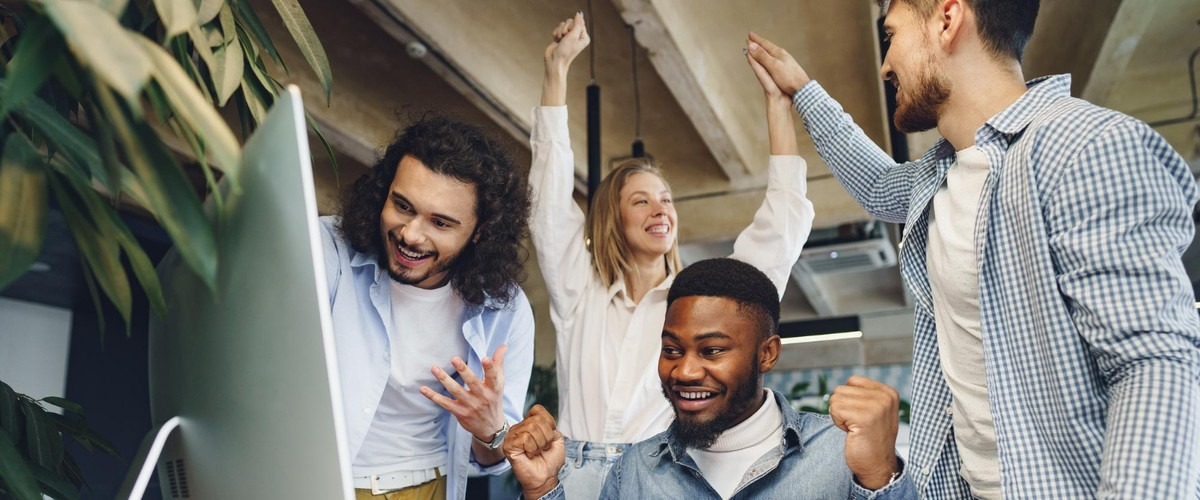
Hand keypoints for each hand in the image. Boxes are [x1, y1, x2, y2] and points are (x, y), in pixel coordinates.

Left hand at [420, 345, 507, 442]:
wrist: (491, 427)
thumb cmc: (494, 399)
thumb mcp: (499, 383)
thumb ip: (498, 363)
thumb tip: (503, 346)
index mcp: (494, 387)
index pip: (493, 376)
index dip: (490, 367)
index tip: (485, 358)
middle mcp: (482, 396)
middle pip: (472, 382)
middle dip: (463, 370)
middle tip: (454, 358)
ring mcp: (470, 405)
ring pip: (455, 391)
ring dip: (444, 379)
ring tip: (434, 368)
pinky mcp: (459, 412)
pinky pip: (444, 403)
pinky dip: (433, 396)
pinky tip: (423, 389)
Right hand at [504, 405, 564, 498]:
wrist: (545, 477)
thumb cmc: (550, 460)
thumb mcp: (557, 438)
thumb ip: (550, 424)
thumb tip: (541, 418)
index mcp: (529, 424)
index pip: (537, 410)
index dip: (548, 423)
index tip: (549, 438)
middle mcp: (519, 428)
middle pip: (537, 420)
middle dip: (546, 436)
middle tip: (542, 448)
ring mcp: (512, 436)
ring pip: (531, 428)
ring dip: (540, 444)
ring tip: (536, 452)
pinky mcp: (509, 445)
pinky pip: (525, 438)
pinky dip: (532, 448)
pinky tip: (529, 455)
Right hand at [544, 12, 589, 73]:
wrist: (554, 61)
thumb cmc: (565, 52)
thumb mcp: (573, 36)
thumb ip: (578, 23)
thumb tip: (579, 13)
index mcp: (584, 36)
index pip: (579, 22)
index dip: (572, 26)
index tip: (570, 35)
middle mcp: (577, 36)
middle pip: (570, 21)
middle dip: (565, 29)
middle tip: (565, 38)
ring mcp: (569, 37)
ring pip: (563, 25)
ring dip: (559, 32)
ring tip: (560, 41)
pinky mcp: (561, 37)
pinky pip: (557, 28)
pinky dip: (555, 34)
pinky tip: (557, 42)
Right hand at [745, 32, 811, 95]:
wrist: (802, 88)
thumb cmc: (788, 78)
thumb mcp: (773, 66)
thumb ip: (762, 56)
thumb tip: (751, 45)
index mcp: (778, 53)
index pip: (764, 44)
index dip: (756, 40)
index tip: (749, 35)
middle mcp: (782, 55)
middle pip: (768, 46)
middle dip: (759, 42)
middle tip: (752, 38)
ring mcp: (786, 61)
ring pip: (772, 52)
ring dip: (764, 49)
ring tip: (759, 47)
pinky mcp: (788, 67)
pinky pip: (775, 57)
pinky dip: (769, 55)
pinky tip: (771, 58)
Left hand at [828, 375, 900, 489]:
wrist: (877, 467)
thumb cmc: (871, 441)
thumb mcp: (873, 411)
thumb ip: (861, 395)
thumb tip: (837, 389)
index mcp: (888, 392)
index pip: (852, 381)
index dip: (850, 400)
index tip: (862, 417)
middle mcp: (885, 396)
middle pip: (841, 389)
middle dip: (843, 408)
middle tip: (858, 425)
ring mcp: (876, 406)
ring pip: (835, 398)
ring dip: (840, 416)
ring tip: (855, 429)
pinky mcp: (864, 417)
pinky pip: (834, 409)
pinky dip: (838, 422)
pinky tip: (852, 433)